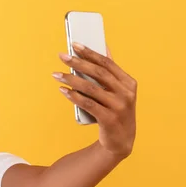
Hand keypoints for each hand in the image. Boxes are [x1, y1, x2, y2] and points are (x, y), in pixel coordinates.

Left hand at [53, 43, 136, 158]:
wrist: (120, 141)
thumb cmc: (115, 112)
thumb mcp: (118, 92)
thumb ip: (111, 73)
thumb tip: (103, 48)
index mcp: (129, 83)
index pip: (107, 63)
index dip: (90, 53)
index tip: (74, 44)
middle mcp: (126, 93)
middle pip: (98, 73)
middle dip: (78, 63)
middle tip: (62, 57)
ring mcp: (119, 107)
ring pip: (91, 88)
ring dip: (71, 79)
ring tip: (57, 75)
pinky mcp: (109, 119)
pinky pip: (88, 104)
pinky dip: (74, 96)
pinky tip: (63, 91)